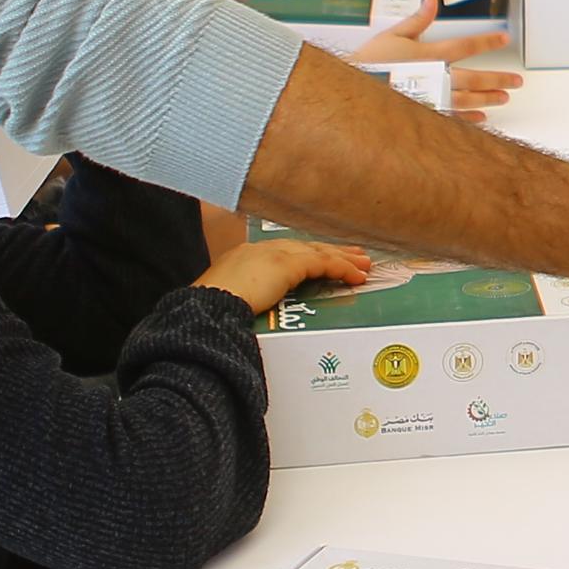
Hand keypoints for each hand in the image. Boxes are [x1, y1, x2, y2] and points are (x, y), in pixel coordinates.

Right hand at [197, 236, 369, 314]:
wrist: (205, 310)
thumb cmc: (209, 316)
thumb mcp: (228, 306)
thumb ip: (246, 305)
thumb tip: (253, 320)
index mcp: (242, 258)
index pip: (281, 253)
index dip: (304, 257)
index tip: (319, 260)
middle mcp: (258, 251)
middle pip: (302, 247)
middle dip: (329, 251)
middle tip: (353, 255)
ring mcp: (272, 255)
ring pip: (316, 252)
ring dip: (342, 259)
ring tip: (363, 265)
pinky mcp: (285, 265)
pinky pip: (322, 264)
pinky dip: (341, 269)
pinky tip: (356, 277)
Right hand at [352, 0, 522, 118]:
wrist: (355, 90)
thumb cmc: (370, 61)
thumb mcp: (393, 35)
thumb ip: (417, 20)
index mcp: (429, 55)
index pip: (465, 46)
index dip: (487, 41)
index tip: (504, 39)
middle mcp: (434, 77)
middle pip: (473, 78)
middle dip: (497, 79)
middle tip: (517, 82)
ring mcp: (431, 98)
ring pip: (467, 99)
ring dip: (487, 98)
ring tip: (503, 98)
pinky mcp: (425, 113)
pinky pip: (452, 118)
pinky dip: (468, 119)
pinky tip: (481, 119)